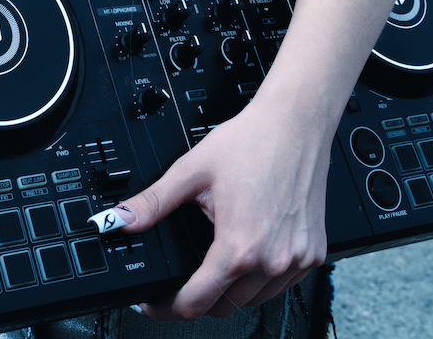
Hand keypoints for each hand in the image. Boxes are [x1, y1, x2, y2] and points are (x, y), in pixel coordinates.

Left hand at [97, 99, 329, 318]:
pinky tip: (251, 253)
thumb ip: (153, 202)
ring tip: (216, 260)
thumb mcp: (192, 170)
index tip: (155, 302)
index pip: (195, 304)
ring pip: (254, 301)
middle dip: (197, 298)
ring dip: (231, 291)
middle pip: (224, 308)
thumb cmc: (251, 141)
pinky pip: (281, 285)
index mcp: (238, 246)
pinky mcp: (313, 254)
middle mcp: (271, 261)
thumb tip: (118, 220)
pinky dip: (262, 279)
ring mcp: (296, 260)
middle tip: (183, 278)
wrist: (295, 123)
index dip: (166, 307)